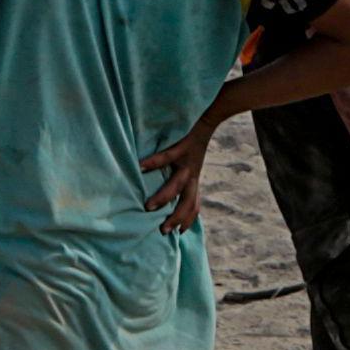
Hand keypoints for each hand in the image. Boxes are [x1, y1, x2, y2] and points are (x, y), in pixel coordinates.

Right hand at [141, 101, 236, 233]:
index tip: (179, 233)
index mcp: (193, 177)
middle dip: (177, 217)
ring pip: (177, 185)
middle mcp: (192, 173)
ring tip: (149, 207)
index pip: (194, 204)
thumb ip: (181, 175)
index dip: (189, 220)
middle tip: (163, 230)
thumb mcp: (191, 161)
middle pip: (187, 201)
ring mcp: (187, 161)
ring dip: (163, 197)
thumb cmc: (194, 138)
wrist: (209, 115)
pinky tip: (140, 167)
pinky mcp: (182, 147)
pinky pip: (165, 157)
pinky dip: (152, 163)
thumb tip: (168, 188)